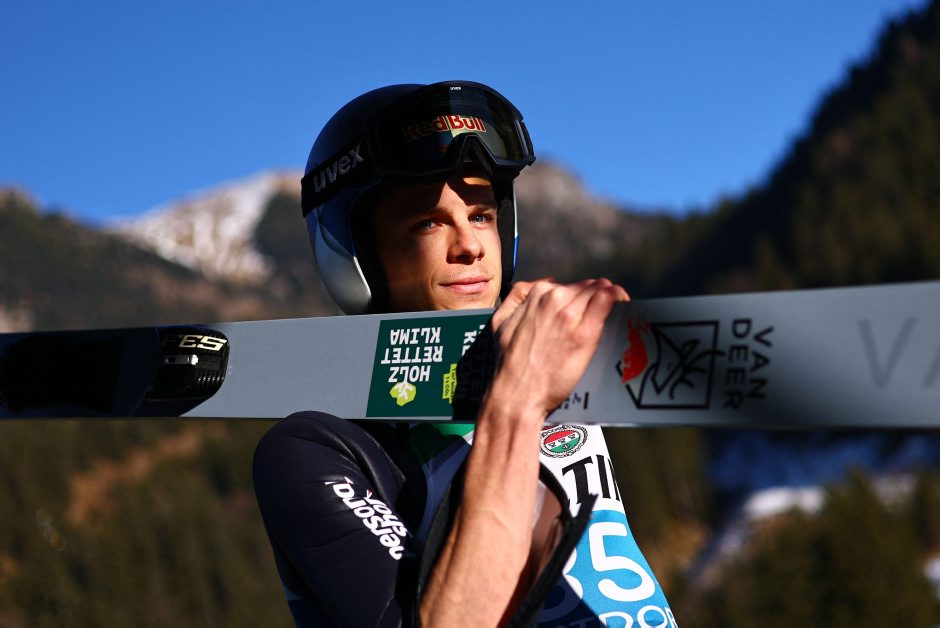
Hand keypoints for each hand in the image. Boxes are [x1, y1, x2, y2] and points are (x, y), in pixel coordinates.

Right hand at [488, 278, 628, 421]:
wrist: (517, 393)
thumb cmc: (508, 362)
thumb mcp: (500, 321)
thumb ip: (517, 296)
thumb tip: (542, 284)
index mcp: (537, 294)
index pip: (568, 285)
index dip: (579, 296)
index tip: (585, 308)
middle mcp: (554, 299)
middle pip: (587, 287)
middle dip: (594, 297)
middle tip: (600, 313)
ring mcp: (570, 316)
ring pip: (601, 290)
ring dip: (610, 297)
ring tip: (617, 308)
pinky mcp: (585, 333)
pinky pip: (609, 302)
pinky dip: (619, 299)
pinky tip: (624, 304)